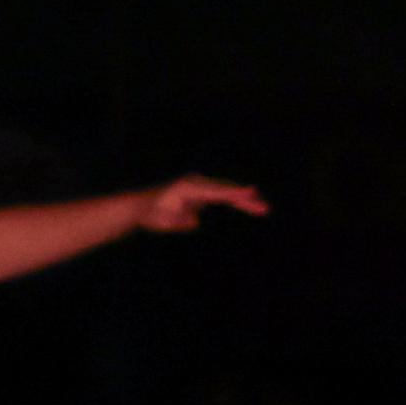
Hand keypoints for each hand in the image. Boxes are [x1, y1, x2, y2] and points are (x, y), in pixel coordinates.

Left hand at [134, 177, 264, 233]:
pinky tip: (251, 206)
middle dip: (245, 199)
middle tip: (264, 208)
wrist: (140, 207)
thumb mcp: (165, 221)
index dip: (234, 193)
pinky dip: (235, 200)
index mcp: (188, 188)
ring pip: (226, 193)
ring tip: (263, 209)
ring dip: (244, 201)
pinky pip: (222, 196)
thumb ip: (181, 221)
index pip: (216, 191)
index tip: (251, 193)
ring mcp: (199, 186)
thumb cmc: (152, 215)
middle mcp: (195, 183)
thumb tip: (195, 221)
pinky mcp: (201, 192)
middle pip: (225, 191)